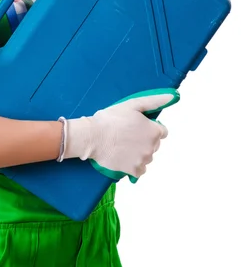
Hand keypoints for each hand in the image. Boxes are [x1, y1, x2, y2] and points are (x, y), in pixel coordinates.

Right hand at [59, 89, 178, 181]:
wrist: (93, 136)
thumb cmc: (111, 118)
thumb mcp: (133, 104)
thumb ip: (155, 101)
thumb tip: (173, 96)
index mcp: (154, 132)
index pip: (162, 131)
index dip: (149, 127)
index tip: (137, 126)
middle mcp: (152, 148)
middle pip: (154, 144)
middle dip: (144, 139)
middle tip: (127, 134)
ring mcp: (143, 161)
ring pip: (146, 156)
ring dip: (139, 152)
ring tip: (122, 144)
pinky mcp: (134, 171)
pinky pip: (140, 170)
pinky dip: (133, 164)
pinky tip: (123, 156)